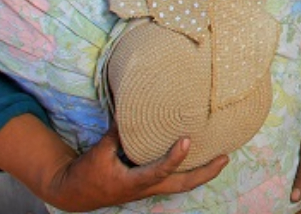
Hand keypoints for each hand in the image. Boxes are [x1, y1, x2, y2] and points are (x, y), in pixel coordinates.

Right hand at [0, 115, 227, 211]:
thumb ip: (116, 133)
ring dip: (202, 173)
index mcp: (134, 182)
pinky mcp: (148, 185)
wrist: (76, 193)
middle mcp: (147, 188)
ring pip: (182, 185)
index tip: (188, 140)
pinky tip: (200, 159)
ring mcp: (149, 189)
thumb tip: (130, 107)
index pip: (160, 171)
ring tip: (222, 158)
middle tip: (225, 157)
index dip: (175, 157)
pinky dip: (189, 171)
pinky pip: (175, 180)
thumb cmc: (87, 173)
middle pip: (183, 185)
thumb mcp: (99, 152)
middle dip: (205, 173)